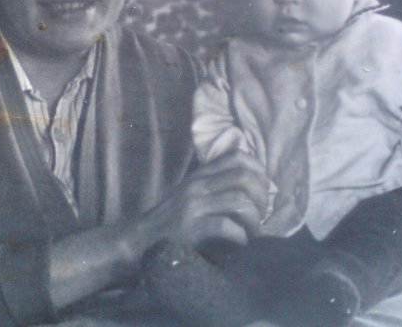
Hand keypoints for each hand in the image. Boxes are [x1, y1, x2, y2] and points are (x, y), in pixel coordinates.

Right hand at [131, 150, 271, 251]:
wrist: (138, 244)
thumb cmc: (170, 224)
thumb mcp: (190, 196)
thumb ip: (215, 186)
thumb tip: (254, 188)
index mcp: (200, 175)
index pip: (238, 157)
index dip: (259, 172)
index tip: (263, 193)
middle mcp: (197, 185)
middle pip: (244, 176)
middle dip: (262, 197)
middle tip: (262, 216)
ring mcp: (192, 205)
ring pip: (239, 201)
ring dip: (255, 220)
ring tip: (254, 234)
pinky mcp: (189, 228)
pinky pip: (226, 226)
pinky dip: (241, 237)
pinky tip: (240, 245)